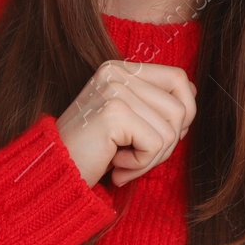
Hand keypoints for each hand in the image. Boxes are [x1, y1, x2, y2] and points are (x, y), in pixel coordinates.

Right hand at [56, 60, 196, 186]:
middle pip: (180, 107)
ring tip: (123, 164)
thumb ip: (154, 103)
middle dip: (166, 144)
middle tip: (137, 158)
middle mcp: (116, 72)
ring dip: (152, 158)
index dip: (182, 112)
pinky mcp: (114, 113)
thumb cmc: (90, 153)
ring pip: (171, 129)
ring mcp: (114, 90)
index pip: (178, 78)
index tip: (155, 137)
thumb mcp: (126, 121)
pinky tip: (116, 167)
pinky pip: (156, 145)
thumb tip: (191, 91)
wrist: (52, 175)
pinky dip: (141, 165)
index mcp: (119, 69)